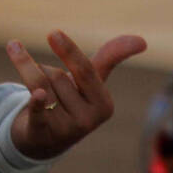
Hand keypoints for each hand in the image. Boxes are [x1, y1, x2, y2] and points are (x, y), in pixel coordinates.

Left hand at [7, 30, 146, 160]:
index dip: (68, 50)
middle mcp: (87, 120)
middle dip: (46, 69)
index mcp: (104, 105)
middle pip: (57, 75)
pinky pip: (39, 112)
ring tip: (34, 89)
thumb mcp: (90, 82)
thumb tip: (142, 40)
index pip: (85, 71)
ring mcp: (65, 129)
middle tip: (45, 80)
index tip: (53, 33)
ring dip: (29, 76)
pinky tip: (37, 95)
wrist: (44, 139)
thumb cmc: (71, 101)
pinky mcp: (42, 133)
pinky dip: (37, 103)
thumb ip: (110, 58)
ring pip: (40, 84)